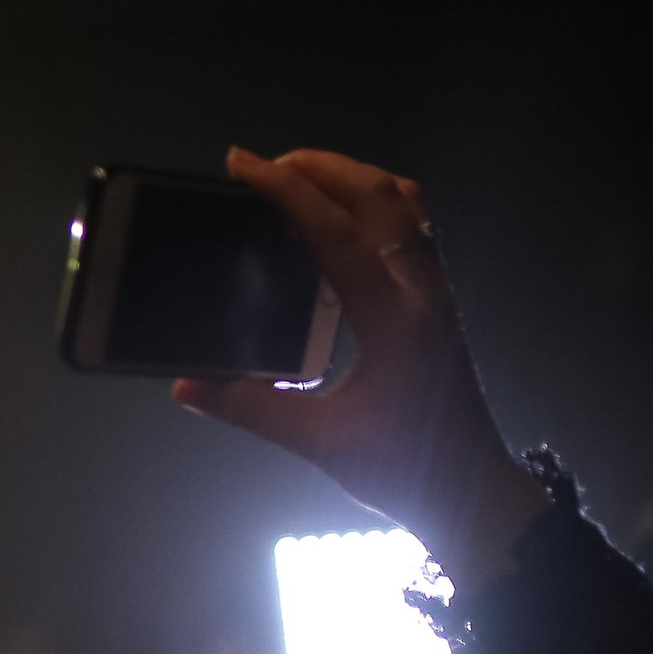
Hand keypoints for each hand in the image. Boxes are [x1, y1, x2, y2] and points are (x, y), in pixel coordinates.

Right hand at [173, 147, 549, 587]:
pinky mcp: (436, 299)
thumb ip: (250, 409)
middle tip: (262, 167)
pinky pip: (412, 226)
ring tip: (298, 179)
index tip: (242, 164)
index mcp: (395, 320)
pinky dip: (373, 202)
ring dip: (351, 177)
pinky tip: (337, 219)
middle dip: (320, 167)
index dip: (287, 192)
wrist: (469, 489)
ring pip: (405, 203)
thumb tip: (183, 385)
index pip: (338, 234)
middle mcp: (423, 291)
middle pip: (380, 196)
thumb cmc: (400, 470)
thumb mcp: (319, 443)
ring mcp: (436, 291)